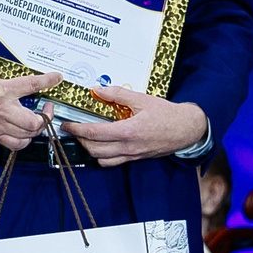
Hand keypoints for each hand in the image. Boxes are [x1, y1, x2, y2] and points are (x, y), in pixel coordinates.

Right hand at [0, 70, 55, 149]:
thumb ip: (9, 80)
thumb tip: (29, 79)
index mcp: (0, 89)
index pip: (30, 85)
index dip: (47, 81)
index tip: (56, 78)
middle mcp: (2, 110)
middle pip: (34, 121)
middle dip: (46, 116)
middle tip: (47, 107)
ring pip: (28, 135)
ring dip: (37, 128)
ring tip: (38, 119)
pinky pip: (16, 144)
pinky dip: (25, 139)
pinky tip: (26, 132)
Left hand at [60, 85, 209, 166]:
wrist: (186, 130)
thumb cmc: (166, 114)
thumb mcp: (142, 99)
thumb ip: (118, 94)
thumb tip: (98, 89)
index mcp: (128, 131)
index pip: (94, 133)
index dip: (76, 130)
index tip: (66, 125)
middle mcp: (128, 147)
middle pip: (93, 150)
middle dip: (79, 140)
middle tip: (73, 130)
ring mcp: (131, 155)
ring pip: (101, 159)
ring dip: (89, 150)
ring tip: (85, 138)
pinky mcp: (135, 158)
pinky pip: (113, 163)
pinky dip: (101, 157)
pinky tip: (100, 146)